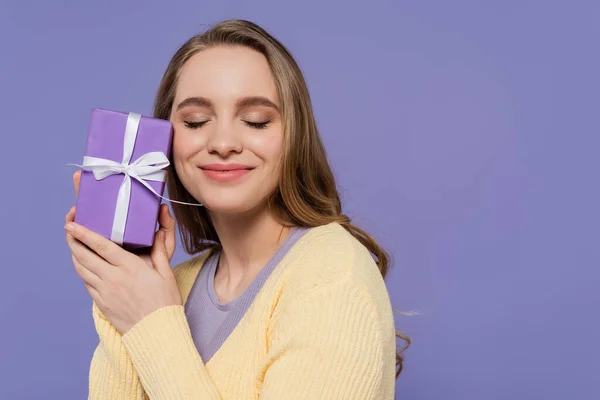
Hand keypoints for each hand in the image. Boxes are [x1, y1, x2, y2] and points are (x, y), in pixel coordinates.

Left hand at [66, 171, 180, 333]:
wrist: (157, 331)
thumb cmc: (165, 302)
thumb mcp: (166, 274)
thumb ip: (160, 252)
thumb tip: (160, 234)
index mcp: (130, 267)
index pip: (101, 246)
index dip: (84, 233)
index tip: (72, 225)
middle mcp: (113, 278)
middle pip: (85, 256)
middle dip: (73, 241)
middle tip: (69, 231)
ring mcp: (105, 291)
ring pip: (82, 270)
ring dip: (75, 256)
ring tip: (74, 246)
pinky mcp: (102, 303)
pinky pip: (87, 284)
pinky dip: (83, 272)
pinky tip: (86, 267)